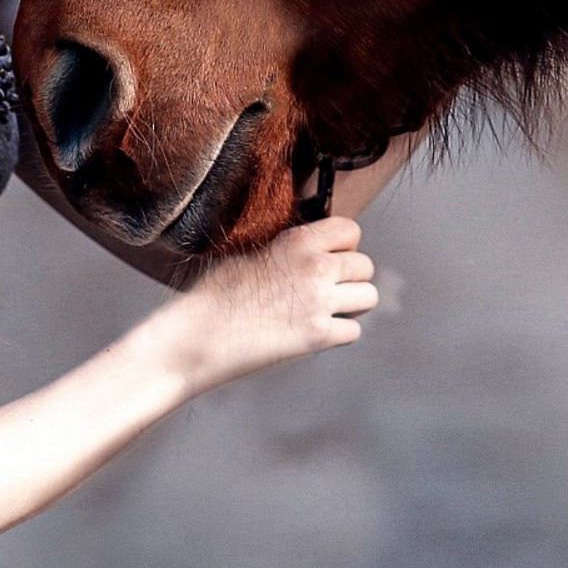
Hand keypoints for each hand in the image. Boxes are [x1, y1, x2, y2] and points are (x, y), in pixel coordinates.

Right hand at [148, 216, 378, 393]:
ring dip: (353, 304)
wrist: (199, 336)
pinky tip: (317, 332)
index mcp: (297, 241)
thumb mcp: (250, 253)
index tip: (332, 255)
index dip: (344, 244)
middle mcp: (315, 268)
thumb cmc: (214, 294)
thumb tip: (311, 250)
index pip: (350, 230)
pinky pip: (354, 331)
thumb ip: (287, 249)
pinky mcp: (318, 337)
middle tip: (330, 288)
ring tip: (329, 310)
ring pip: (368, 297)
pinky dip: (339, 333)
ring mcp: (319, 303)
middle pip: (365, 266)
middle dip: (351, 277)